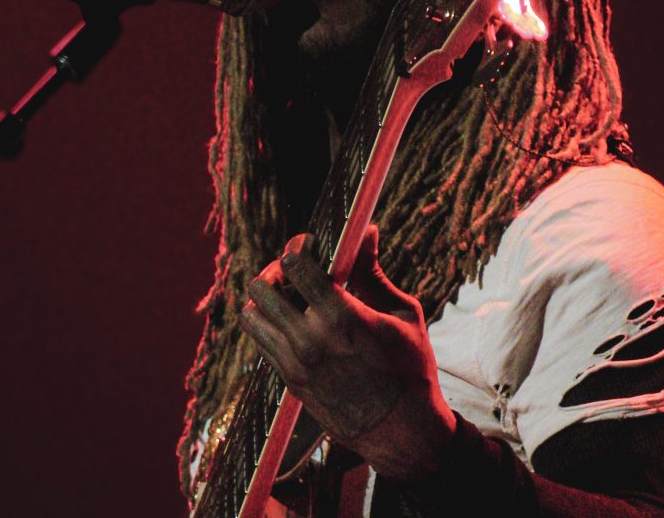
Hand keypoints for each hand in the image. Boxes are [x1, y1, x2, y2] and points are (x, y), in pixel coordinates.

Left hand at [239, 226, 456, 482]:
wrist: (402, 432)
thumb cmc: (410, 369)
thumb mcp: (403, 313)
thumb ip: (373, 272)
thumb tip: (367, 232)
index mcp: (342, 317)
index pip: (295, 265)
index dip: (299, 246)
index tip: (310, 243)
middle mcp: (311, 340)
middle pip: (262, 287)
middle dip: (277, 270)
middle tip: (295, 271)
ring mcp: (295, 364)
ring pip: (253, 316)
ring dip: (267, 299)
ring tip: (290, 297)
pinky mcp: (290, 382)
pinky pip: (261, 342)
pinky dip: (270, 325)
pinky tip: (295, 323)